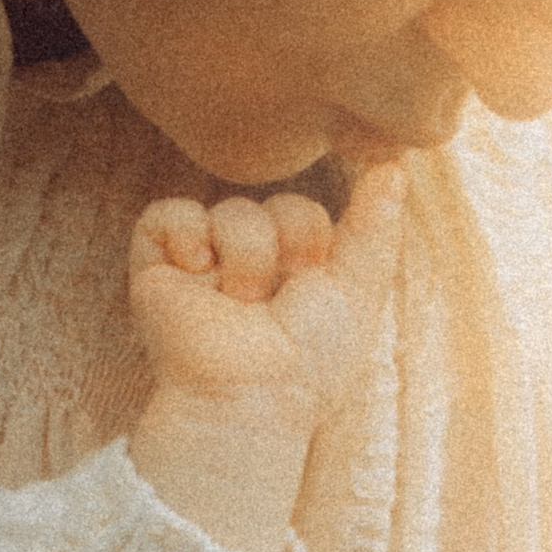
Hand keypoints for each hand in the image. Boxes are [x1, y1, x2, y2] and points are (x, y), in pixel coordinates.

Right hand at [128, 170, 402, 426]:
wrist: (250, 392)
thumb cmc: (309, 357)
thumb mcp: (359, 287)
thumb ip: (376, 224)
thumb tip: (396, 160)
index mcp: (289, 273)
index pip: (306, 212)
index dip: (312, 239)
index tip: (309, 284)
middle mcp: (246, 265)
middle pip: (273, 203)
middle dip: (282, 244)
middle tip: (272, 298)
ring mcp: (201, 264)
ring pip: (231, 210)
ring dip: (245, 258)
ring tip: (237, 303)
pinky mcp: (155, 265)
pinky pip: (168, 214)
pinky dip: (184, 237)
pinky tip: (195, 274)